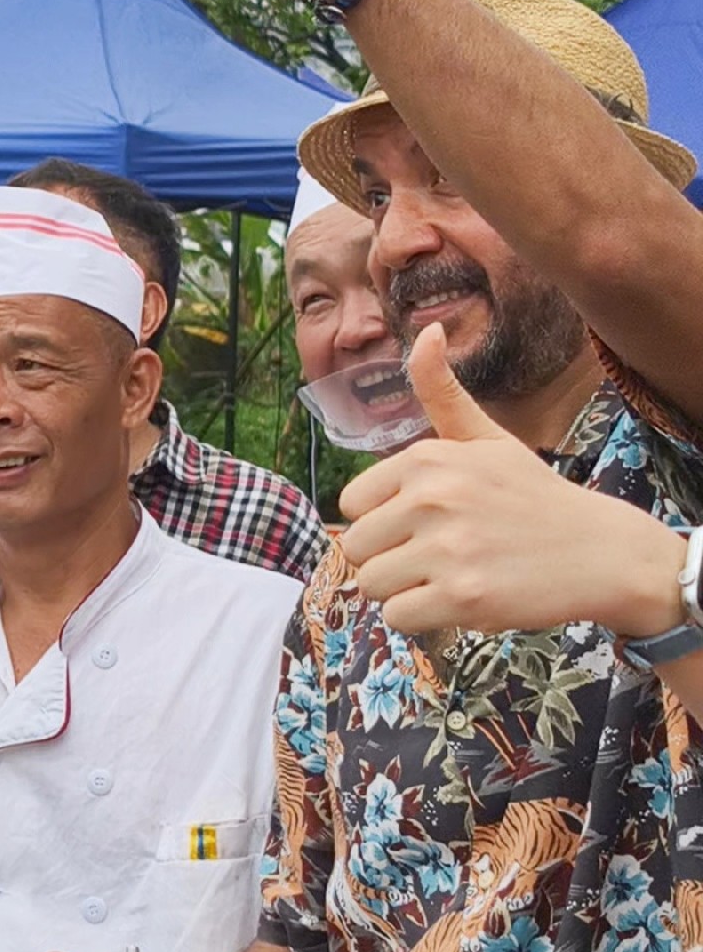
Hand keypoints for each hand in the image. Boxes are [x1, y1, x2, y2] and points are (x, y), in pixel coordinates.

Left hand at [339, 325, 687, 637]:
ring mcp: (447, 549)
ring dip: (405, 591)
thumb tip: (428, 331)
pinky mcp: (463, 597)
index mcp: (426, 459)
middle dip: (390, 559)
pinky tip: (460, 600)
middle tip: (439, 555)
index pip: (350, 505)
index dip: (382, 521)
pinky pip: (398, 618)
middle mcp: (432, 498)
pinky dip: (422, 620)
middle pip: (356, 549)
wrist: (601, 552)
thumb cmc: (531, 496)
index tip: (425, 523)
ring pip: (373, 585)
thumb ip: (442, 392)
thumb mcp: (486, 437)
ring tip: (451, 575)